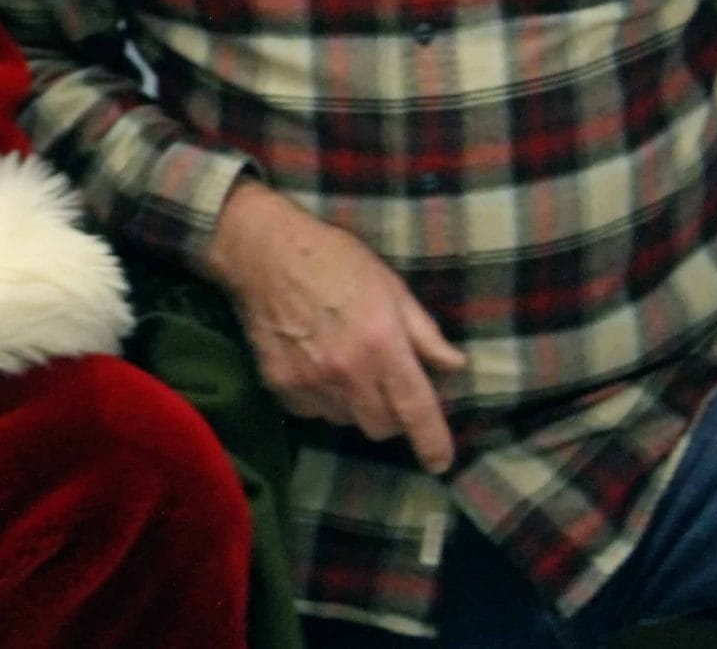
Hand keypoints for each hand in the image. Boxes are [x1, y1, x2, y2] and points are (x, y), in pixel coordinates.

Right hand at [206, 181, 467, 473]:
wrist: (262, 252)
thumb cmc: (334, 260)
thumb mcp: (390, 286)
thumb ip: (424, 332)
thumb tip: (454, 366)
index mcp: (383, 345)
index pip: (416, 410)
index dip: (433, 443)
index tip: (439, 463)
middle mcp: (349, 372)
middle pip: (381, 427)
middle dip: (390, 415)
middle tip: (383, 386)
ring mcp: (311, 382)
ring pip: (345, 421)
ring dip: (354, 407)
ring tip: (345, 372)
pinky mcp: (280, 384)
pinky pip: (311, 412)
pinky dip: (320, 400)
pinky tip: (315, 369)